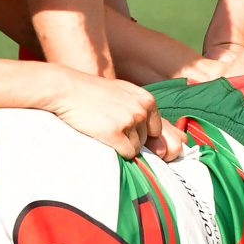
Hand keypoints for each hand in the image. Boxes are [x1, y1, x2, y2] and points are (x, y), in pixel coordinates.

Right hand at [46, 70, 168, 160]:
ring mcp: (130, 121)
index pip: (158, 130)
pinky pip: (127, 154)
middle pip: (148, 141)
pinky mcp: (115, 133)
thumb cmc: (94, 95)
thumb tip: (176, 143)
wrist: (66, 89)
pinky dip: (116, 150)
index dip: (144, 134)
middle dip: (132, 139)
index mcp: (147, 100)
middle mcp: (142, 110)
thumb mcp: (124, 96)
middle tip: (110, 124)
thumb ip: (146, 115)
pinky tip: (102, 134)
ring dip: (122, 144)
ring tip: (104, 126)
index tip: (126, 129)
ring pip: (137, 148)